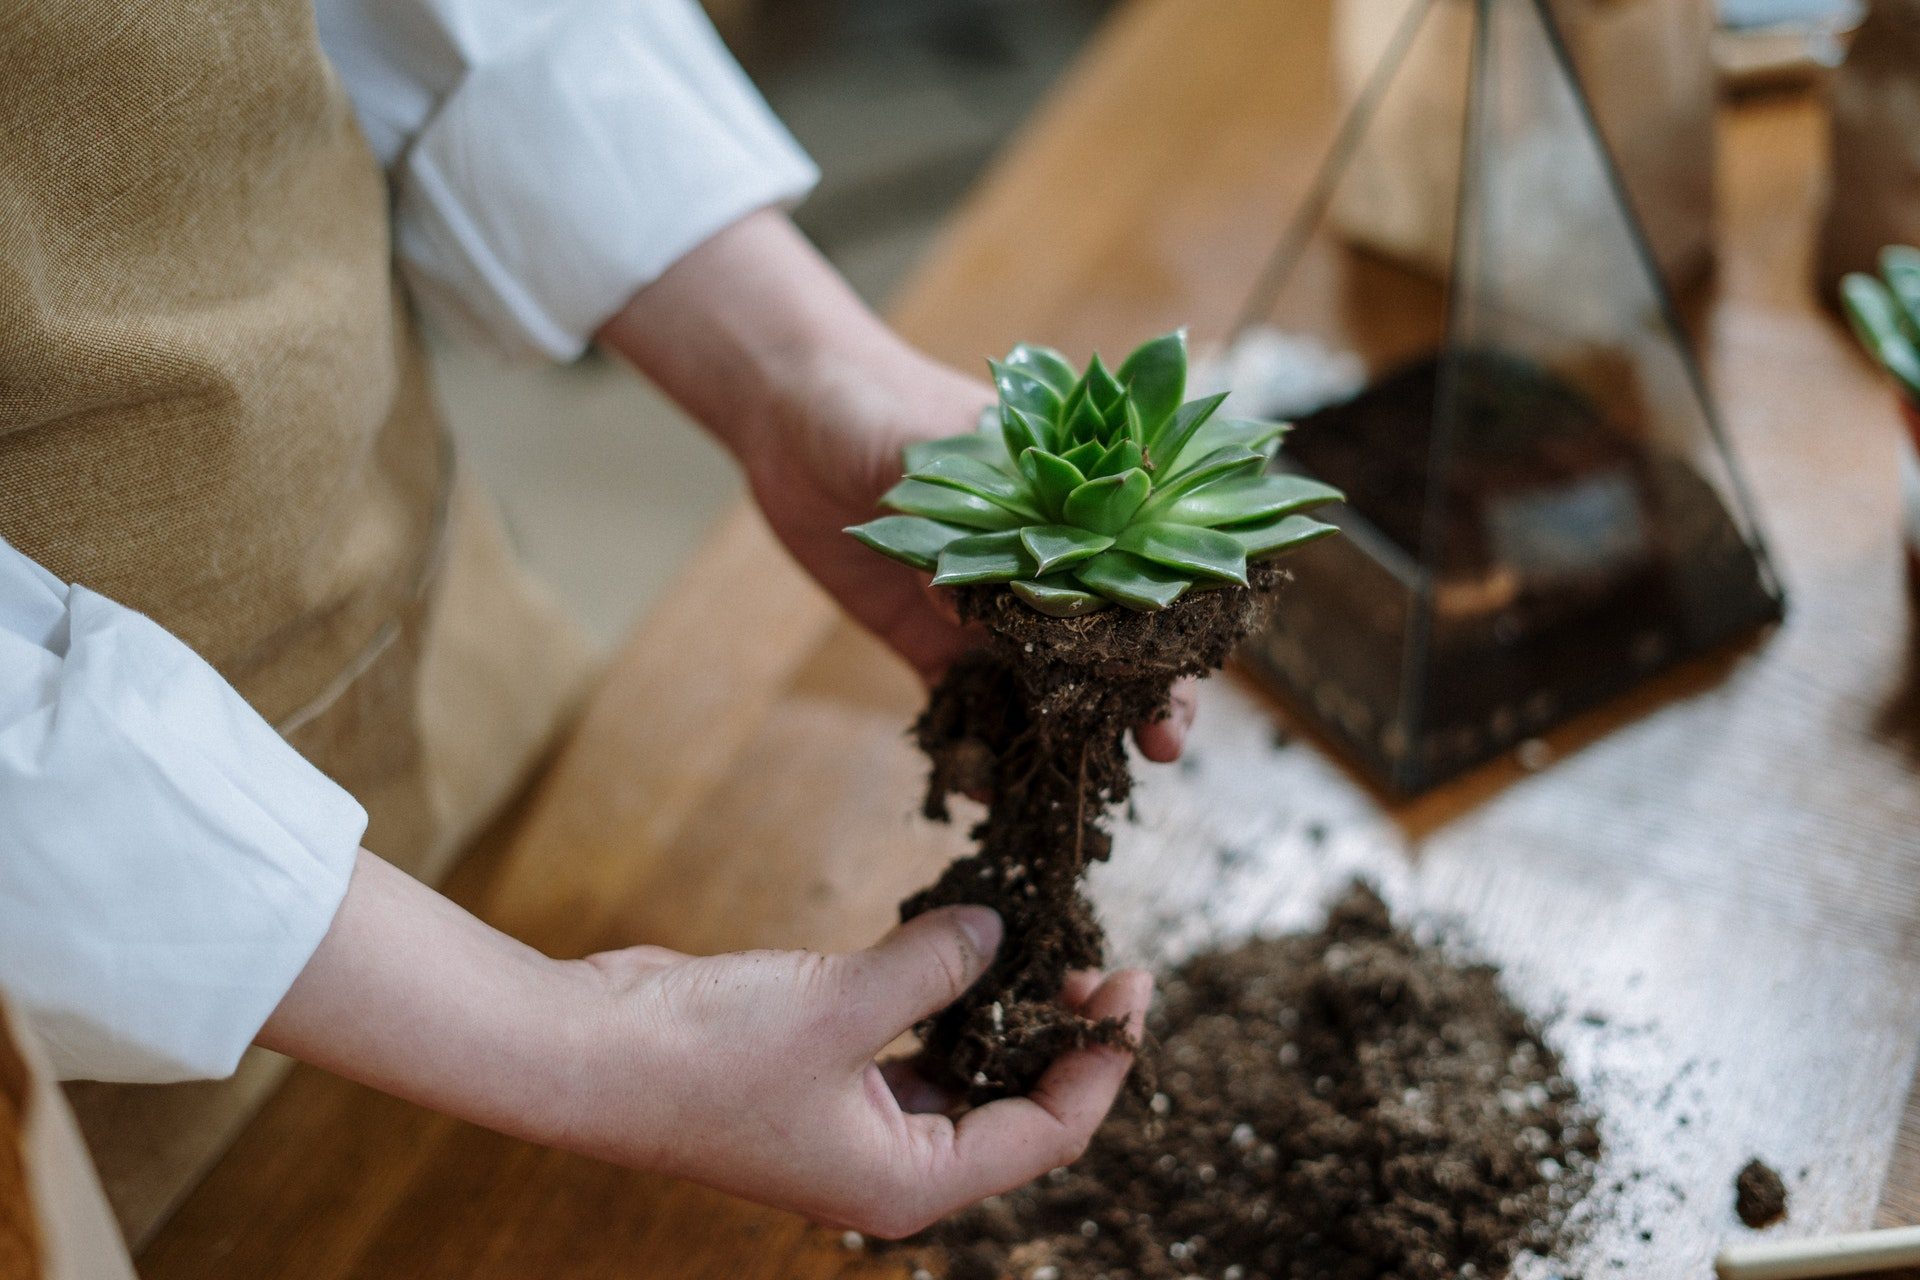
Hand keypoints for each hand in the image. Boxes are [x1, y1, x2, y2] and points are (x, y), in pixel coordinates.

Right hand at [560, 906, 1151, 1236]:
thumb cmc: (702, 1054)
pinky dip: (936, 996)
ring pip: (960, 1070)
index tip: (1132, 988)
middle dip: (1056, 1036)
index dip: (1100, 1063)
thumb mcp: (841, 1005)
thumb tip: (997, 930)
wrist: (583, 1051)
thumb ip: (933, 966)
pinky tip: (955, 941)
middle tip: (1090, 958)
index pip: (1045, 1135)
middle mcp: (887, 1165)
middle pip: (1011, 1108)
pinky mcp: (820, 1074)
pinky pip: (906, 1040)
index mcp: (905, 1183)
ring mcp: (851, 1121)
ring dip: (997, 1011)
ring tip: (1035, 942)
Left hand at [598, 209, 1197, 759]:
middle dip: (1133, 705)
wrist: (795, 412)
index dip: (1168, 644)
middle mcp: (1042, 570)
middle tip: (1155, 756)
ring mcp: (985, 610)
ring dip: (1060, 739)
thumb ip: (970, 527)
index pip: (1142, 585)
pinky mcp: (927, 638)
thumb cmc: (887, 404)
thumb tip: (971, 602)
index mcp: (1071, 513)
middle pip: (1106, 648)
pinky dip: (971, 746)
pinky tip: (981, 790)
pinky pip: (958, 702)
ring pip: (1040, 688)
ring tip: (1068, 791)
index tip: (1178, 693)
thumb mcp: (944, 453)